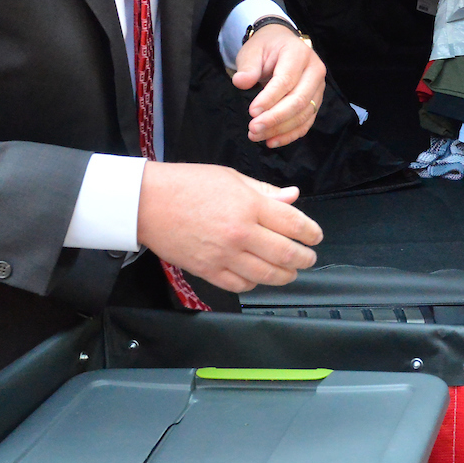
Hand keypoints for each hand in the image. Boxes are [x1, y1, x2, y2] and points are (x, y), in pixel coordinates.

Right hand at [137, 161, 322, 292]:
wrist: (148, 202)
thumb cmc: (188, 184)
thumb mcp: (231, 177)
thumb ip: (265, 191)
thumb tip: (293, 197)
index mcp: (249, 205)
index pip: (294, 224)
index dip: (312, 233)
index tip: (315, 236)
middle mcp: (241, 233)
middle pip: (287, 254)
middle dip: (305, 258)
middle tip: (309, 257)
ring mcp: (224, 255)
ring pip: (268, 275)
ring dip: (286, 276)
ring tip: (291, 271)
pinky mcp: (208, 271)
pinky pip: (241, 285)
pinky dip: (255, 284)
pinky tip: (259, 277)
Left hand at [233, 23, 323, 146]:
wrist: (281, 45)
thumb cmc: (266, 47)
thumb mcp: (252, 51)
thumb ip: (248, 67)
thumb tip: (240, 82)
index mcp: (299, 54)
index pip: (286, 80)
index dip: (269, 99)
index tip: (252, 112)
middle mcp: (314, 71)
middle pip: (299, 100)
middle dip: (275, 118)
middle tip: (253, 129)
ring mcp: (318, 88)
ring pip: (304, 114)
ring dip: (281, 130)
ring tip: (257, 136)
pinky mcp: (316, 101)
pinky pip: (307, 122)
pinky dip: (290, 134)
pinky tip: (272, 141)